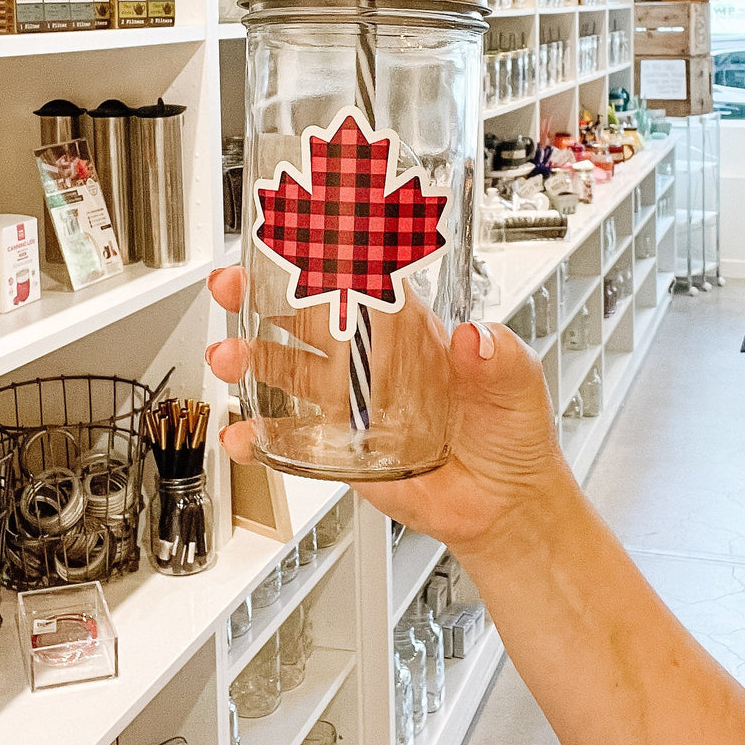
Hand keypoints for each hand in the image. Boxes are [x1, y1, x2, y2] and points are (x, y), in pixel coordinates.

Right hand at [205, 266, 570, 564]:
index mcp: (409, 331)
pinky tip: (240, 435)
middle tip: (231, 285)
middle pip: (305, 318)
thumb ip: (499, 356)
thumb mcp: (517, 382)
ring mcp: (351, 406)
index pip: (358, 282)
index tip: (293, 240)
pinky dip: (259, 439)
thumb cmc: (512, 432)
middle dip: (261, 297)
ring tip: (226, 358)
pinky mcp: (341, 453)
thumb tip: (475, 337)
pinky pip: (291, 443)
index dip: (323, 258)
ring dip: (250, 361)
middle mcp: (372, 361)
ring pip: (287, 372)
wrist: (505, 504)